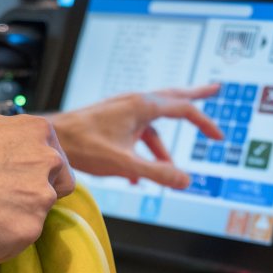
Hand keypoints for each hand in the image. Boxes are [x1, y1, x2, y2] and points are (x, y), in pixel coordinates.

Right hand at [0, 113, 73, 262]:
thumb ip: (9, 148)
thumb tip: (8, 165)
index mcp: (39, 133)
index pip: (55, 165)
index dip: (32, 180)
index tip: (10, 188)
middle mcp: (48, 162)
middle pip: (51, 195)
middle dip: (26, 205)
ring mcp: (39, 198)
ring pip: (27, 225)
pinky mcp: (25, 232)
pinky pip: (5, 251)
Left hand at [50, 85, 223, 189]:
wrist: (54, 139)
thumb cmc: (85, 146)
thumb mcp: (126, 163)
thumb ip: (157, 173)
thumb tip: (186, 182)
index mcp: (143, 106)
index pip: (184, 110)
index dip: (205, 124)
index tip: (218, 138)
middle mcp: (135, 103)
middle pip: (173, 98)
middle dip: (194, 98)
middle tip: (214, 90)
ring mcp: (123, 111)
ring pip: (153, 123)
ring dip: (162, 147)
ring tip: (168, 169)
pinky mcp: (113, 121)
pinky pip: (136, 134)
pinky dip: (142, 151)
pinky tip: (135, 177)